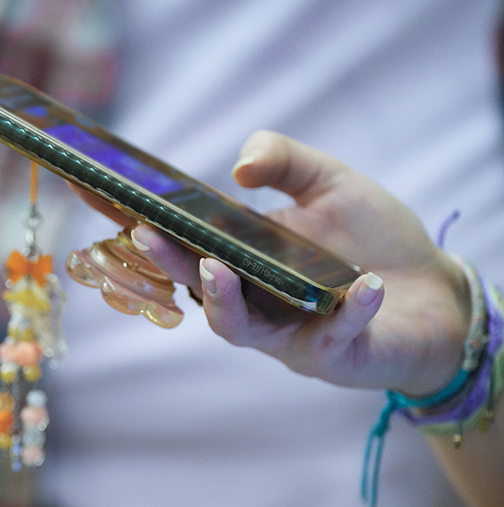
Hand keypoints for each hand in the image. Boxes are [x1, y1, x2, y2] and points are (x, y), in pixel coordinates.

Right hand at [80, 131, 471, 396]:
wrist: (435, 292)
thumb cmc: (373, 238)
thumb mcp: (330, 182)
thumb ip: (284, 160)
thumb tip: (237, 169)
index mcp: (244, 260)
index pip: (187, 245)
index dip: (150, 229)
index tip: (117, 204)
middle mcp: (254, 301)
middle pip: (197, 288)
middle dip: (170, 263)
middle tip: (147, 233)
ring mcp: (287, 333)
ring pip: (239, 327)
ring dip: (224, 301)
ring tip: (221, 270)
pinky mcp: (333, 356)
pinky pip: (333, 337)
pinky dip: (349, 312)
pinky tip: (366, 288)